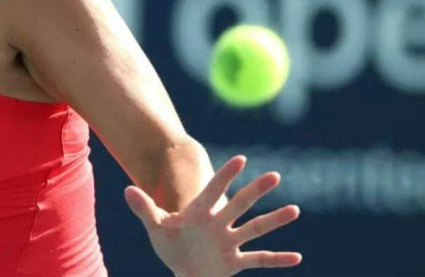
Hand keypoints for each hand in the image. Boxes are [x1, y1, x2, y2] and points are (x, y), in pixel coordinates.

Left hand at [123, 155, 301, 276]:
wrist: (182, 269)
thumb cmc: (170, 244)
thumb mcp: (155, 227)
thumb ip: (144, 208)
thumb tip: (127, 190)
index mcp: (199, 213)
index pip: (214, 191)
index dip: (226, 176)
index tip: (241, 159)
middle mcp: (219, 224)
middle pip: (239, 205)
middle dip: (256, 191)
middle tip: (275, 176)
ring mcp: (229, 242)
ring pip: (254, 229)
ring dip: (274, 221)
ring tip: (294, 210)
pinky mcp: (234, 261)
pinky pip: (259, 259)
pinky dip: (277, 259)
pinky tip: (297, 258)